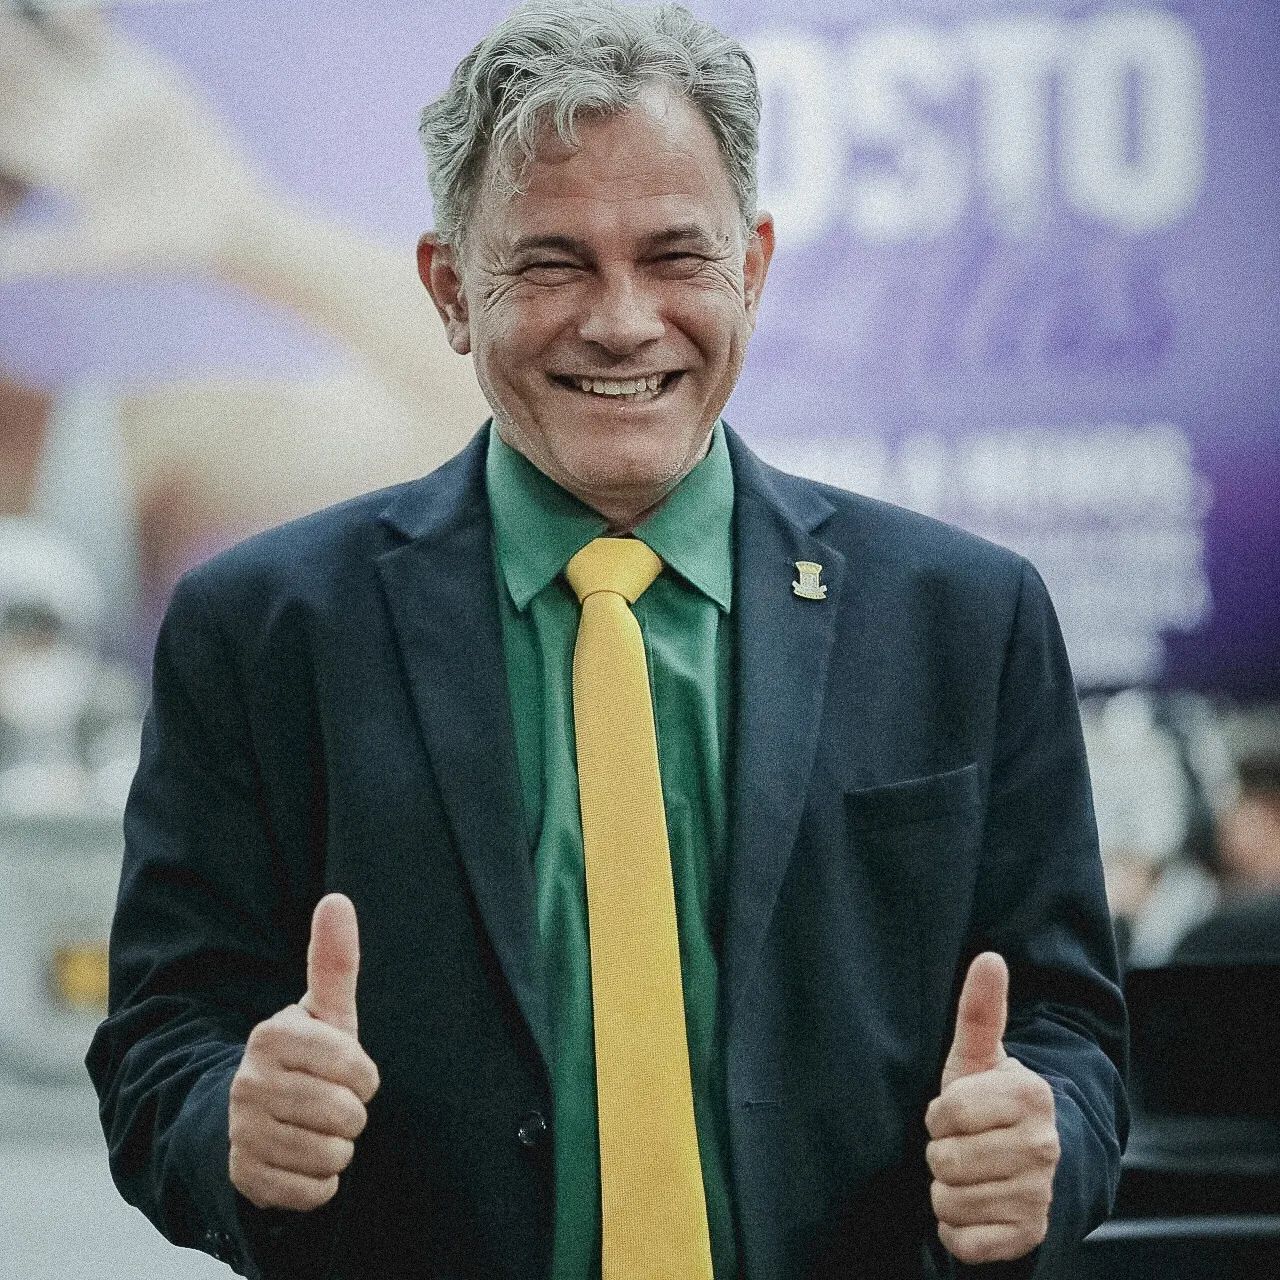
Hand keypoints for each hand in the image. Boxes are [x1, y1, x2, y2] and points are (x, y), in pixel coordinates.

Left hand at [0, 9, 272, 279]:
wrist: (225, 227)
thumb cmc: (159, 250)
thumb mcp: (94, 254)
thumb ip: (38, 253)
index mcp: (51, 159)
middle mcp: (72, 121)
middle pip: (15, 76)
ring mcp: (104, 96)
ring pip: (47, 47)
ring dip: (23, 24)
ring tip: (4, 9)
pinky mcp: (138, 76)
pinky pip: (95, 34)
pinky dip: (71, 15)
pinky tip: (54, 4)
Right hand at [229, 893, 379, 1211]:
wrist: (247, 1119)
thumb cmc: (304, 1058)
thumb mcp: (323, 1013)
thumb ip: (334, 961)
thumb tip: (336, 898)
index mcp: (272, 1036)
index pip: (355, 1067)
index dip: (364, 1075)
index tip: (348, 1071)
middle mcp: (249, 1082)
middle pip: (346, 1114)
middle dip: (352, 1114)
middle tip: (330, 1103)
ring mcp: (241, 1132)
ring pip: (332, 1154)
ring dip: (336, 1147)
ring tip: (315, 1128)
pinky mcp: (244, 1178)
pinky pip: (314, 1191)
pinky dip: (319, 1182)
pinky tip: (300, 1159)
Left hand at [924, 952, 1059, 1264]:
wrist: (1032, 1167)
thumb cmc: (990, 1103)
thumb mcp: (979, 1058)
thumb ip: (980, 1010)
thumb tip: (989, 957)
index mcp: (1030, 1097)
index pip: (946, 1112)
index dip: (940, 1113)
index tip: (958, 1112)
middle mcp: (1043, 1148)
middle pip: (945, 1159)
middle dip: (941, 1153)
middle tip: (963, 1145)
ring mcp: (1040, 1196)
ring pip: (950, 1200)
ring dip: (947, 1190)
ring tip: (970, 1173)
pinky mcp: (1029, 1237)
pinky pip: (963, 1240)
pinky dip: (958, 1229)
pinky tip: (976, 1207)